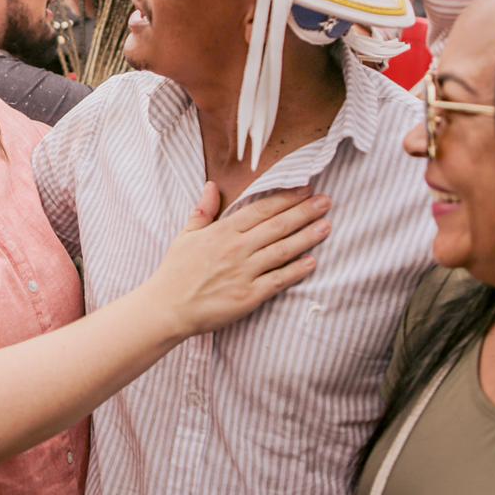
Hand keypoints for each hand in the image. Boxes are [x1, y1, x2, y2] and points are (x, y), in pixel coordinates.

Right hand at [145, 183, 329, 337]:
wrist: (167, 308)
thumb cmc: (175, 272)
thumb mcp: (186, 236)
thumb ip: (203, 210)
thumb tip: (212, 185)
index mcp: (222, 231)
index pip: (261, 210)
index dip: (286, 199)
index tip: (305, 189)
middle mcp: (236, 249)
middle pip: (278, 226)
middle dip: (305, 212)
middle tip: (327, 201)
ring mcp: (244, 273)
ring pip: (283, 251)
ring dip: (307, 237)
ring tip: (327, 226)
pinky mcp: (249, 296)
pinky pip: (278, 281)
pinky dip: (296, 271)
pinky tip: (312, 262)